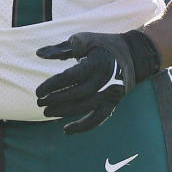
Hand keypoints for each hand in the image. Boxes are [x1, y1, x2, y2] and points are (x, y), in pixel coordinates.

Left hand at [36, 30, 159, 133]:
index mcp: (95, 64)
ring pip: (84, 108)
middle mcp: (104, 81)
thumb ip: (61, 49)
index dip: (52, 85)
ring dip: (64, 113)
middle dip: (55, 100)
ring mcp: (110, 94)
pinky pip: (98, 119)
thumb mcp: (82, 41)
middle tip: (39, 102)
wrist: (134, 54)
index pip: (69, 77)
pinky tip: (67, 130)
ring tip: (47, 113)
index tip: (37, 91)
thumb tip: (38, 54)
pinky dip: (83, 127)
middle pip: (75, 94)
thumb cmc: (103, 45)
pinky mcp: (113, 103)